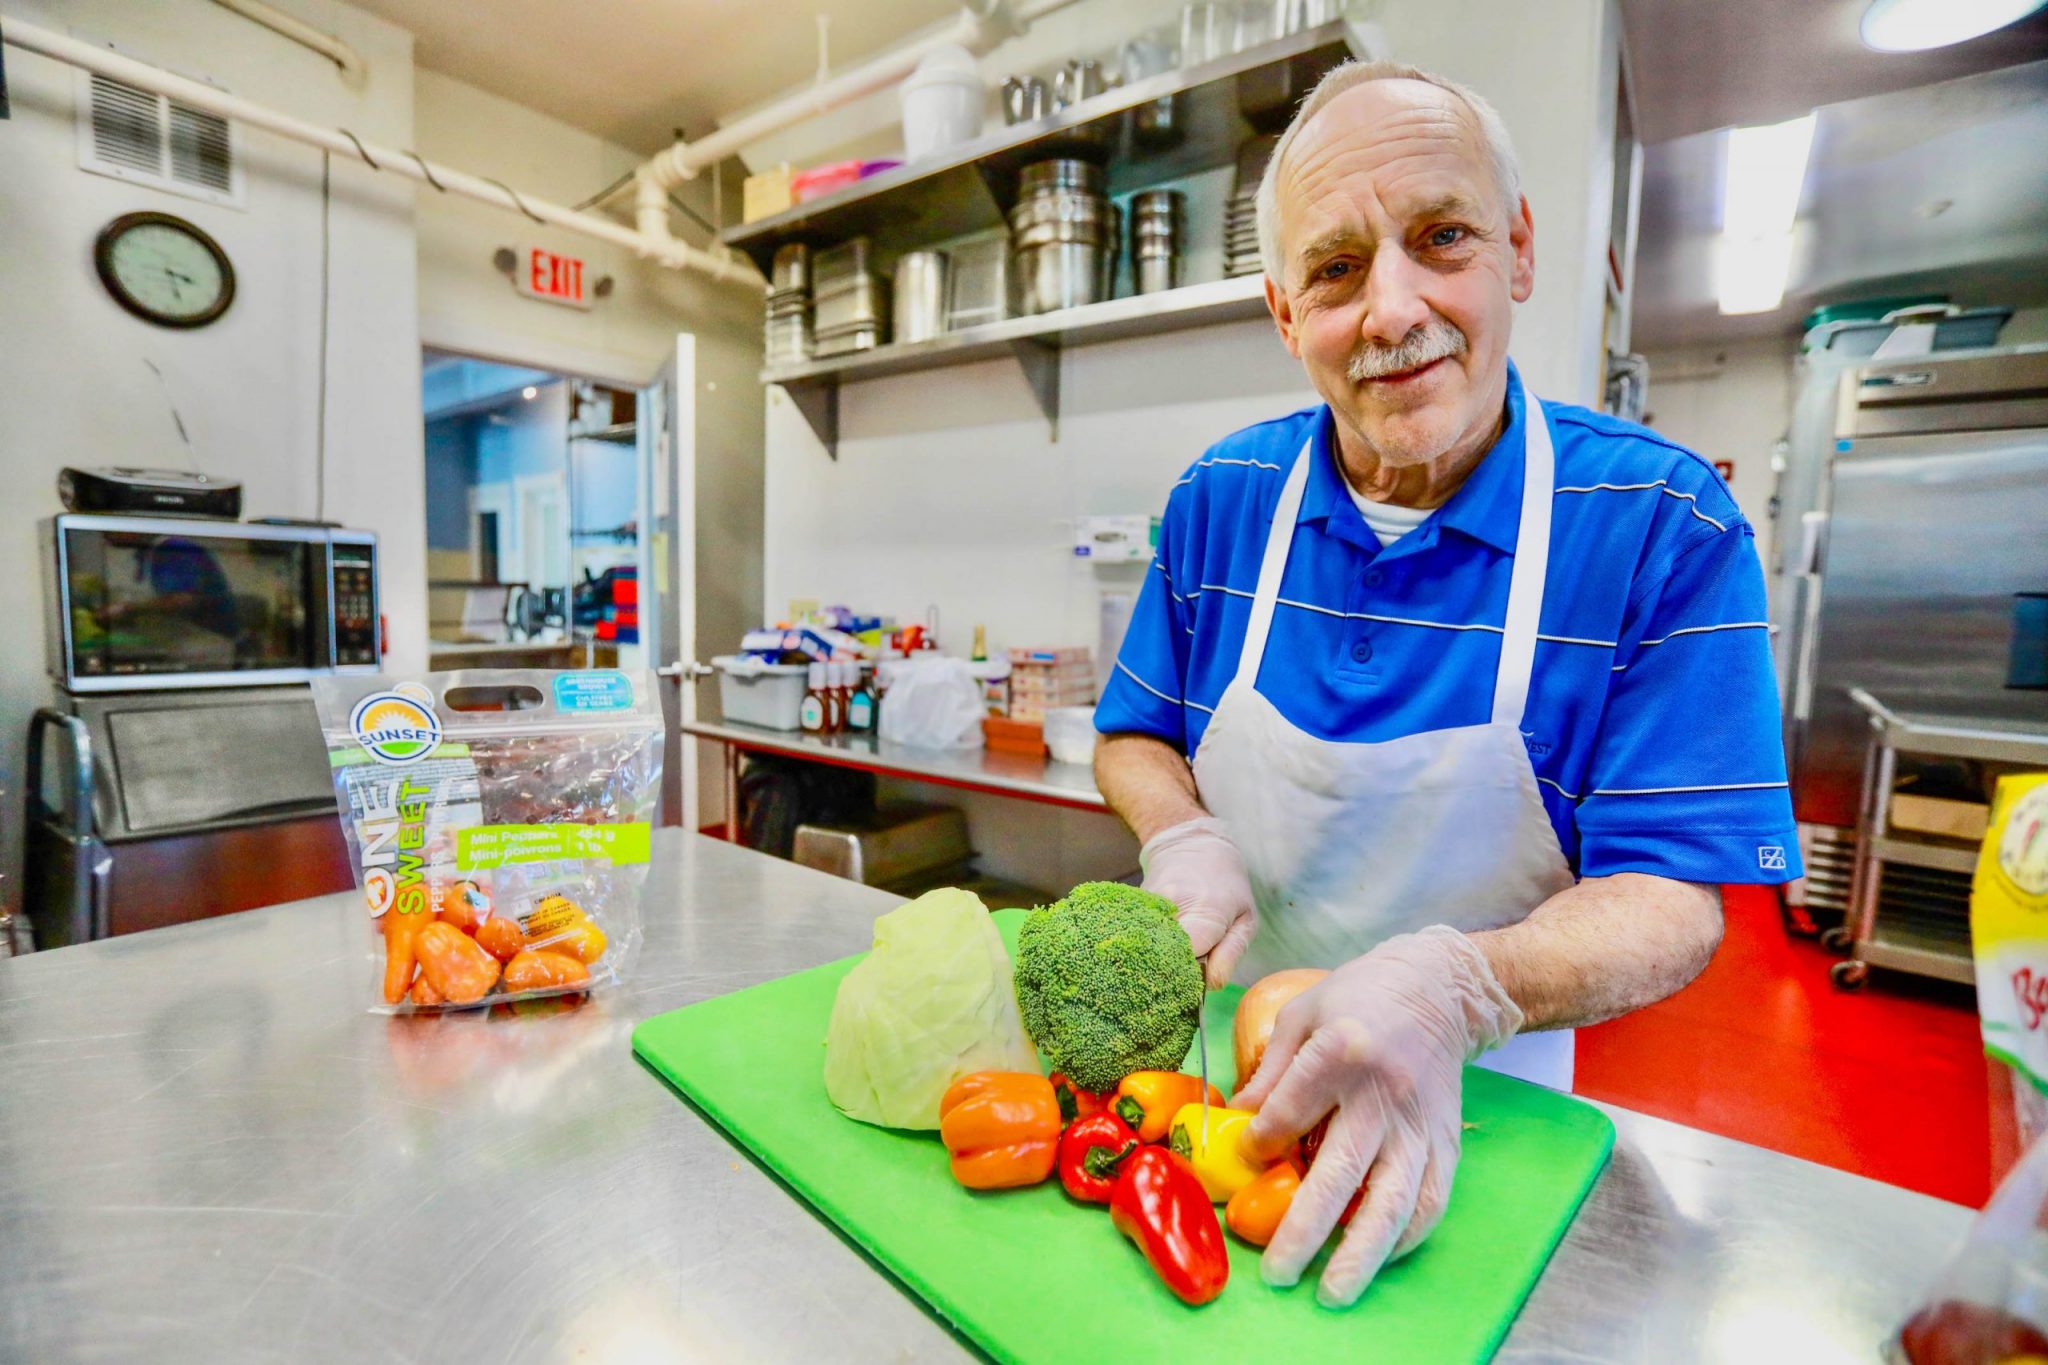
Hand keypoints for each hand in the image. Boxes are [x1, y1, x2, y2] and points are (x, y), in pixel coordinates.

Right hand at [1139, 816, 1255, 987]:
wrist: (1191, 846)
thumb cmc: (1227, 887)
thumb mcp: (1245, 920)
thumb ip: (1231, 953)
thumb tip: (1212, 986)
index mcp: (1208, 912)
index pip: (1190, 957)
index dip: (1190, 978)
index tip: (1193, 985)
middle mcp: (1174, 906)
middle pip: (1164, 955)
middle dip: (1171, 974)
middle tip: (1180, 980)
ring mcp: (1149, 904)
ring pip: (1149, 946)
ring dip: (1158, 960)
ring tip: (1169, 962)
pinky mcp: (1134, 905)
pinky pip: (1139, 934)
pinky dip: (1147, 946)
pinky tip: (1156, 948)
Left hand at [1230, 926, 1522, 1306]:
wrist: (1437, 989)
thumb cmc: (1357, 998)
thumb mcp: (1302, 1016)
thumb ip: (1270, 1072)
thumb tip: (1238, 1124)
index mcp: (1341, 1051)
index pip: (1290, 1112)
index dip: (1262, 1142)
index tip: (1247, 1156)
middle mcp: (1383, 1093)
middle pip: (1340, 1171)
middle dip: (1305, 1228)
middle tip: (1276, 1273)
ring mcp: (1419, 1123)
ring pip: (1393, 1199)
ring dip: (1362, 1252)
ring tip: (1334, 1292)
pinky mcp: (1446, 1141)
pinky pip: (1431, 1198)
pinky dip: (1407, 1235)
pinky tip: (1379, 1257)